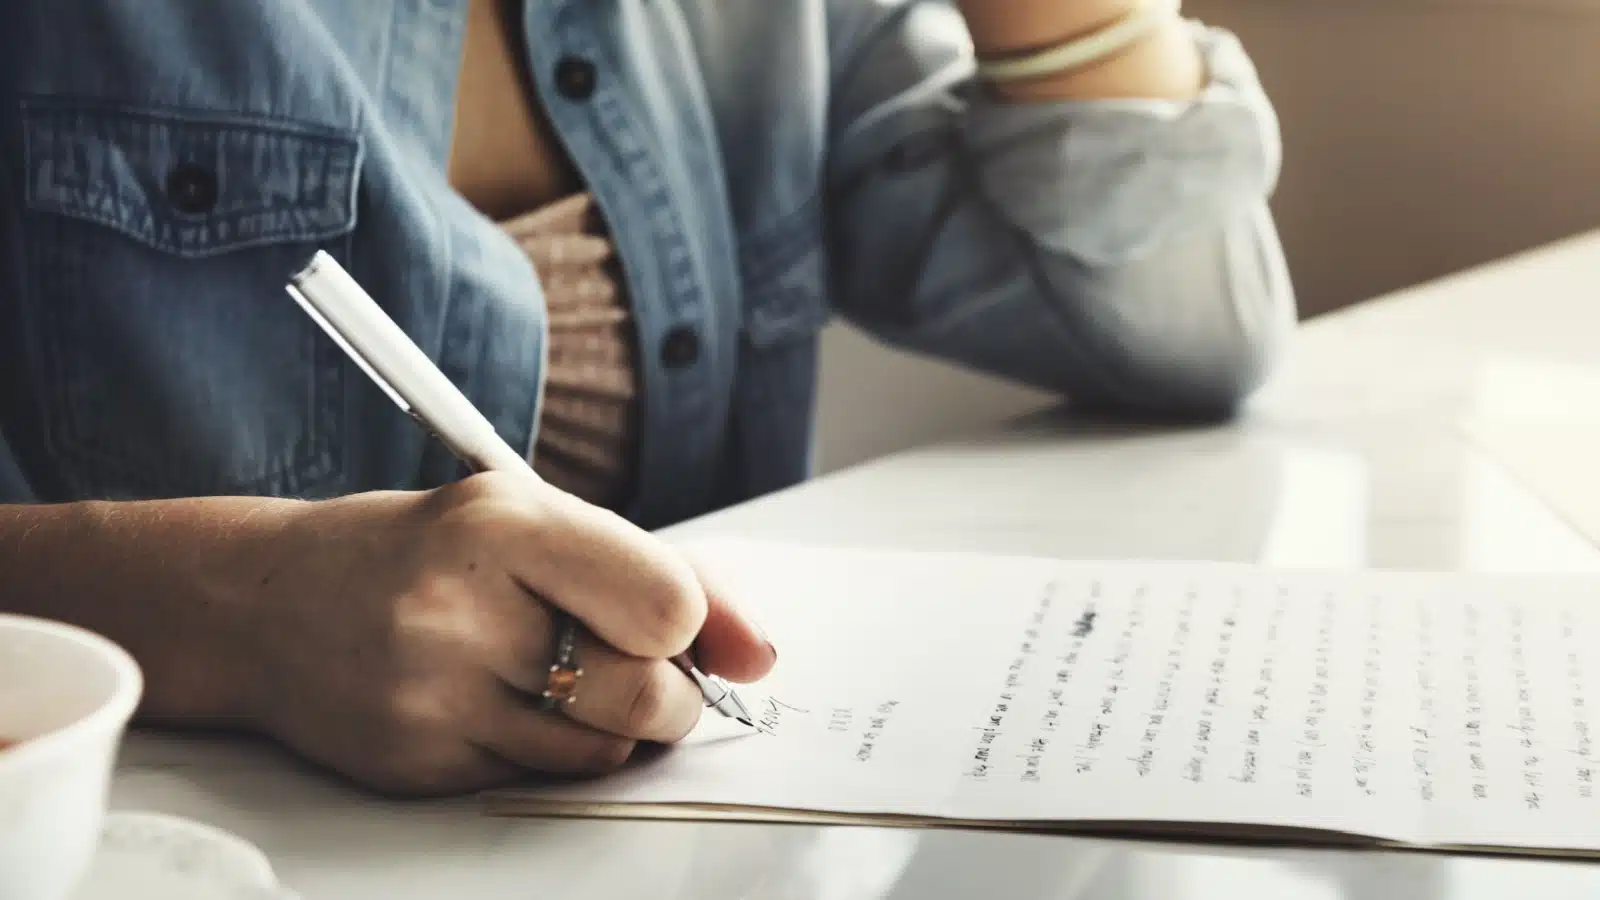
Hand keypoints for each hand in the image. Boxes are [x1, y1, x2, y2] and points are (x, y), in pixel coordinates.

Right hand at [234, 471, 775, 795]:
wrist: (265, 604)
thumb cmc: (423, 551)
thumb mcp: (532, 519)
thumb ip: (658, 571)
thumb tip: (759, 654)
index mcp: (498, 524)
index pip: (663, 602)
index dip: (688, 623)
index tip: (669, 620)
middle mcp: (456, 611)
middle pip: (643, 695)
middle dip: (672, 695)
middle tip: (649, 673)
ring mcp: (428, 698)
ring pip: (601, 754)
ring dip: (613, 728)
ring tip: (563, 678)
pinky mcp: (413, 765)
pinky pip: (538, 780)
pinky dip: (549, 751)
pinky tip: (503, 704)